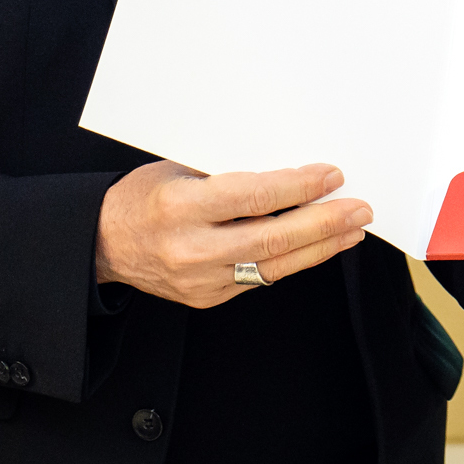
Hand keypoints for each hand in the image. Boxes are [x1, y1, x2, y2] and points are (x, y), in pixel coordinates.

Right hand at [96, 160, 372, 310]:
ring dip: (319, 247)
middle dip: (322, 223)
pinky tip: (317, 247)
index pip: (252, 197)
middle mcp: (191, 248)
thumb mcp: (178, 169)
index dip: (297, 188)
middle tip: (358, 208)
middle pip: (271, 238)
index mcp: (180, 206)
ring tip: (352, 230)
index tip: (331, 176)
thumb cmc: (144, 196)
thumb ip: (228, 171)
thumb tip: (290, 164)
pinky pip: (260, 278)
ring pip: (273, 265)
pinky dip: (293, 261)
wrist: (105, 244)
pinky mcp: (208, 299)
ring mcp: (200, 280)